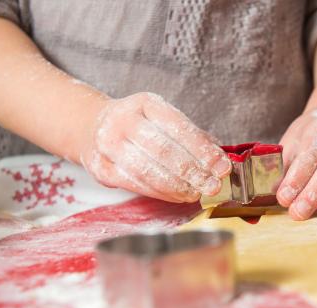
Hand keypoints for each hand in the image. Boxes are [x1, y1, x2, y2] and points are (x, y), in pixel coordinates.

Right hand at [80, 93, 230, 202]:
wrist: (93, 126)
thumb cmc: (141, 125)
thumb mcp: (164, 118)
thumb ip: (192, 136)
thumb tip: (220, 159)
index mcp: (145, 103)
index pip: (179, 128)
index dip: (203, 150)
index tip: (223, 167)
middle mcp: (123, 120)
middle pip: (164, 151)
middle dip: (193, 172)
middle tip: (213, 186)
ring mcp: (108, 144)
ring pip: (149, 172)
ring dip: (178, 187)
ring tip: (197, 193)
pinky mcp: (101, 168)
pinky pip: (137, 185)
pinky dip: (162, 193)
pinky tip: (178, 196)